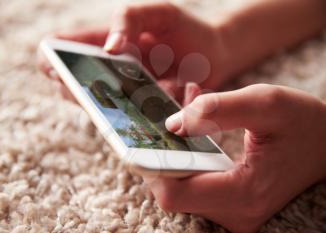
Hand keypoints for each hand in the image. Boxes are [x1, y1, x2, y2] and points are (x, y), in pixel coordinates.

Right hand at [38, 2, 231, 104]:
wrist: (217, 54)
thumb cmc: (186, 29)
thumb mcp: (159, 13)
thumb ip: (129, 20)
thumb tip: (108, 48)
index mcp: (107, 43)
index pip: (68, 50)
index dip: (53, 60)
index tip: (52, 67)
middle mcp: (112, 73)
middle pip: (79, 88)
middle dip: (85, 91)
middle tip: (101, 85)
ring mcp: (129, 95)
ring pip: (109, 108)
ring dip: (125, 102)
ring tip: (158, 84)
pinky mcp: (148, 112)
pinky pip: (142, 118)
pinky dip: (160, 107)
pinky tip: (183, 88)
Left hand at [145, 84, 325, 232]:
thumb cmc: (304, 123)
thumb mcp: (266, 103)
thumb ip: (219, 110)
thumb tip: (174, 124)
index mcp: (244, 192)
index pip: (174, 194)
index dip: (151, 168)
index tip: (138, 140)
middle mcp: (236, 212)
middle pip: (173, 193)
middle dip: (159, 156)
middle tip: (154, 123)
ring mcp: (234, 211)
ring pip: (182, 188)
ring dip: (174, 154)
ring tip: (178, 120)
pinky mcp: (232, 203)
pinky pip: (196, 185)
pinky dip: (188, 159)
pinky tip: (192, 132)